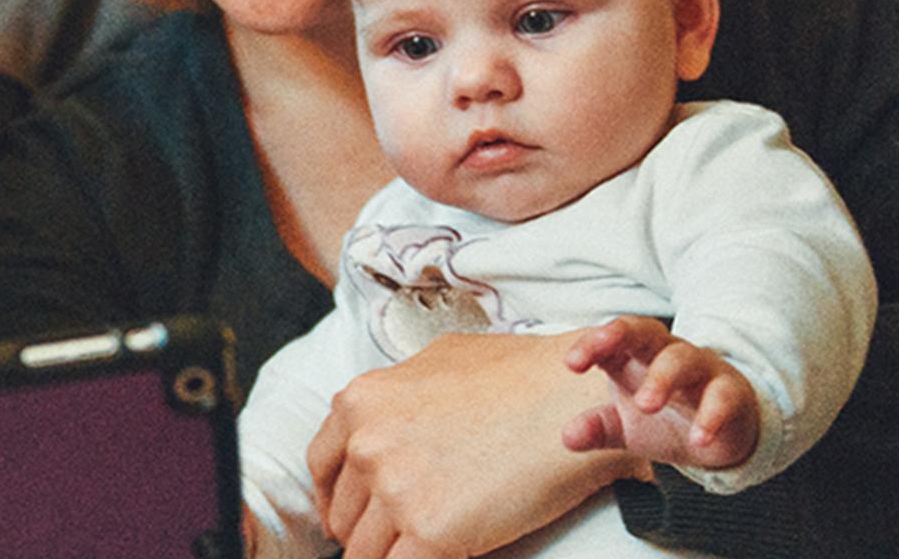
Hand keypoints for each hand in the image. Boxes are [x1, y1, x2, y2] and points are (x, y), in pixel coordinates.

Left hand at [306, 332, 643, 557]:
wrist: (577, 400)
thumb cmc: (525, 376)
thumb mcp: (441, 360)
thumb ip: (400, 392)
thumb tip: (385, 418)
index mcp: (363, 401)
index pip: (321, 466)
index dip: (337, 497)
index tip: (351, 515)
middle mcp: (368, 444)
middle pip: (344, 514)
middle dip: (369, 529)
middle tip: (398, 537)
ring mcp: (395, 489)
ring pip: (365, 551)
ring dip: (390, 554)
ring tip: (419, 549)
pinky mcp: (429, 530)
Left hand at [561, 316, 758, 468]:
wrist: (722, 435)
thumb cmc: (666, 419)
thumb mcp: (626, 428)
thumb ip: (598, 428)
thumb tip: (567, 437)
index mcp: (637, 356)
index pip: (613, 338)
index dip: (592, 343)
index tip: (572, 363)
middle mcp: (668, 354)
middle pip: (646, 332)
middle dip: (622, 337)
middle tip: (599, 361)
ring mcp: (702, 370)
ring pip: (683, 359)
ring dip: (663, 378)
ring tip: (647, 405)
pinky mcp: (732, 393)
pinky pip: (723, 396)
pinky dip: (711, 416)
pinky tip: (699, 439)